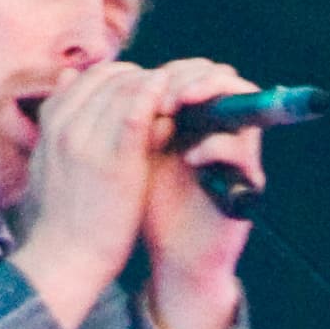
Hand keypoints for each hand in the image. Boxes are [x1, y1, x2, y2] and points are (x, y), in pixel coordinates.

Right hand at [9, 59, 260, 328]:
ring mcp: (88, 140)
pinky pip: (139, 113)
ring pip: (126, 90)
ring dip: (155, 88)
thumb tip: (69, 76)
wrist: (65, 260)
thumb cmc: (63, 218)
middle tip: (168, 90)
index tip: (142, 89)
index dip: (119, 77)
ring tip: (178, 97)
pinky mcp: (115, 160)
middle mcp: (66, 125)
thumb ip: (60, 121)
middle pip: (109, 78)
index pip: (88, 78)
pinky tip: (176, 103)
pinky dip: (158, 101)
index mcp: (50, 124)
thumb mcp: (49, 161)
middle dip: (141, 80)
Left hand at [137, 57, 259, 328]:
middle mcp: (220, 127)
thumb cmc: (149, 208)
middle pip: (220, 78)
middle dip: (191, 77)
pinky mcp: (249, 181)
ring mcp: (238, 152)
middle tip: (164, 93)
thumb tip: (81, 74)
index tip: (140, 80)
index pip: (192, 72)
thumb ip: (117, 120)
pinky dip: (216, 147)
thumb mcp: (128, 158)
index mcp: (192, 118)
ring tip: (175, 109)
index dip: (171, 70)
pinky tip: (190, 157)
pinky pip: (241, 149)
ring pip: (240, 102)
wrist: (175, 258)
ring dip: (208, 97)